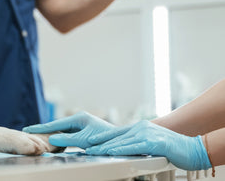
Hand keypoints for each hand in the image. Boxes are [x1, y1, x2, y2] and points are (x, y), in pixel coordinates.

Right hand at [22, 111, 114, 148]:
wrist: (120, 142)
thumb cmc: (104, 140)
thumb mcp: (84, 140)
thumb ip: (67, 140)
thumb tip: (51, 139)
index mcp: (78, 118)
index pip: (56, 124)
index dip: (41, 127)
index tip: (28, 129)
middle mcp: (79, 119)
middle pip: (57, 125)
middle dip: (43, 128)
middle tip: (28, 130)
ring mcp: (82, 125)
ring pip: (62, 130)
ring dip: (50, 133)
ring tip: (36, 134)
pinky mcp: (84, 131)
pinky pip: (68, 134)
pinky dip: (59, 137)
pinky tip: (52, 139)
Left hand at [86, 120, 211, 170]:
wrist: (193, 148)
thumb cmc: (173, 148)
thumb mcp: (151, 142)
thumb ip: (139, 143)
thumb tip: (126, 147)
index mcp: (140, 127)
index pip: (117, 133)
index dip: (102, 137)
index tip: (90, 141)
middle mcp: (141, 128)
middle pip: (116, 136)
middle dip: (100, 143)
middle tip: (87, 147)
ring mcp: (147, 134)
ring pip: (122, 142)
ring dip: (107, 147)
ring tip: (94, 151)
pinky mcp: (154, 143)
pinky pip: (134, 147)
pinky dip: (121, 149)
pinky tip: (112, 152)